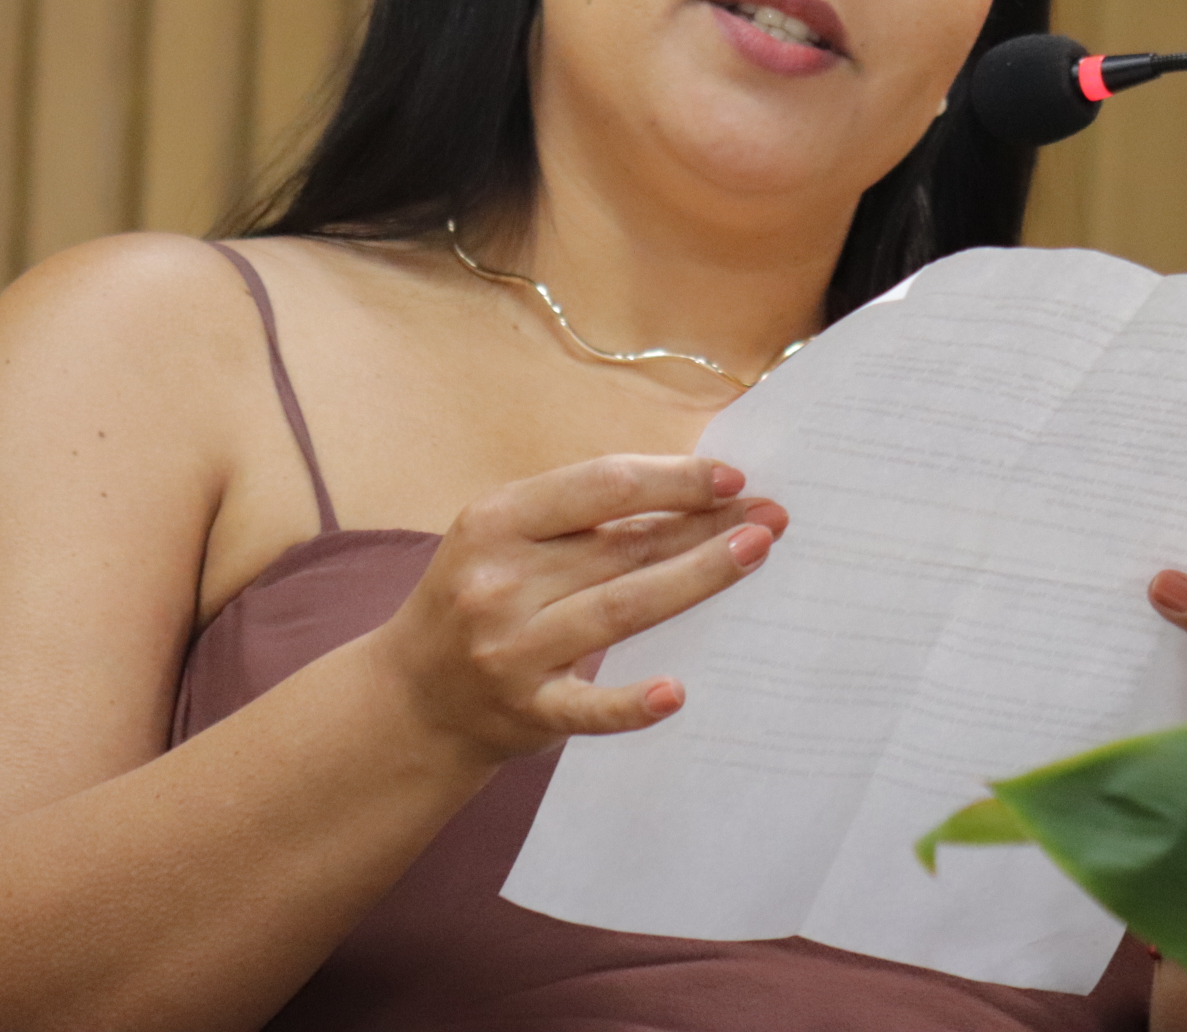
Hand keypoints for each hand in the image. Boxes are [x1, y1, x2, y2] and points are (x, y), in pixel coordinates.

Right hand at [369, 455, 783, 760]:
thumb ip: (584, 520)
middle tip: (772, 515)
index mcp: (496, 521)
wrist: (414, 698)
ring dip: (697, 578)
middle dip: (705, 525)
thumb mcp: (509, 541)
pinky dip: (630, 703)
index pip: (602, 486)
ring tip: (756, 551)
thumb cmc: (481, 598)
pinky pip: (587, 707)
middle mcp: (499, 582)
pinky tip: (676, 693)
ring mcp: (512, 650)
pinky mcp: (527, 711)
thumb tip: (699, 495)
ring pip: (622, 608)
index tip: (732, 476)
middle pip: (624, 545)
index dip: (672, 478)